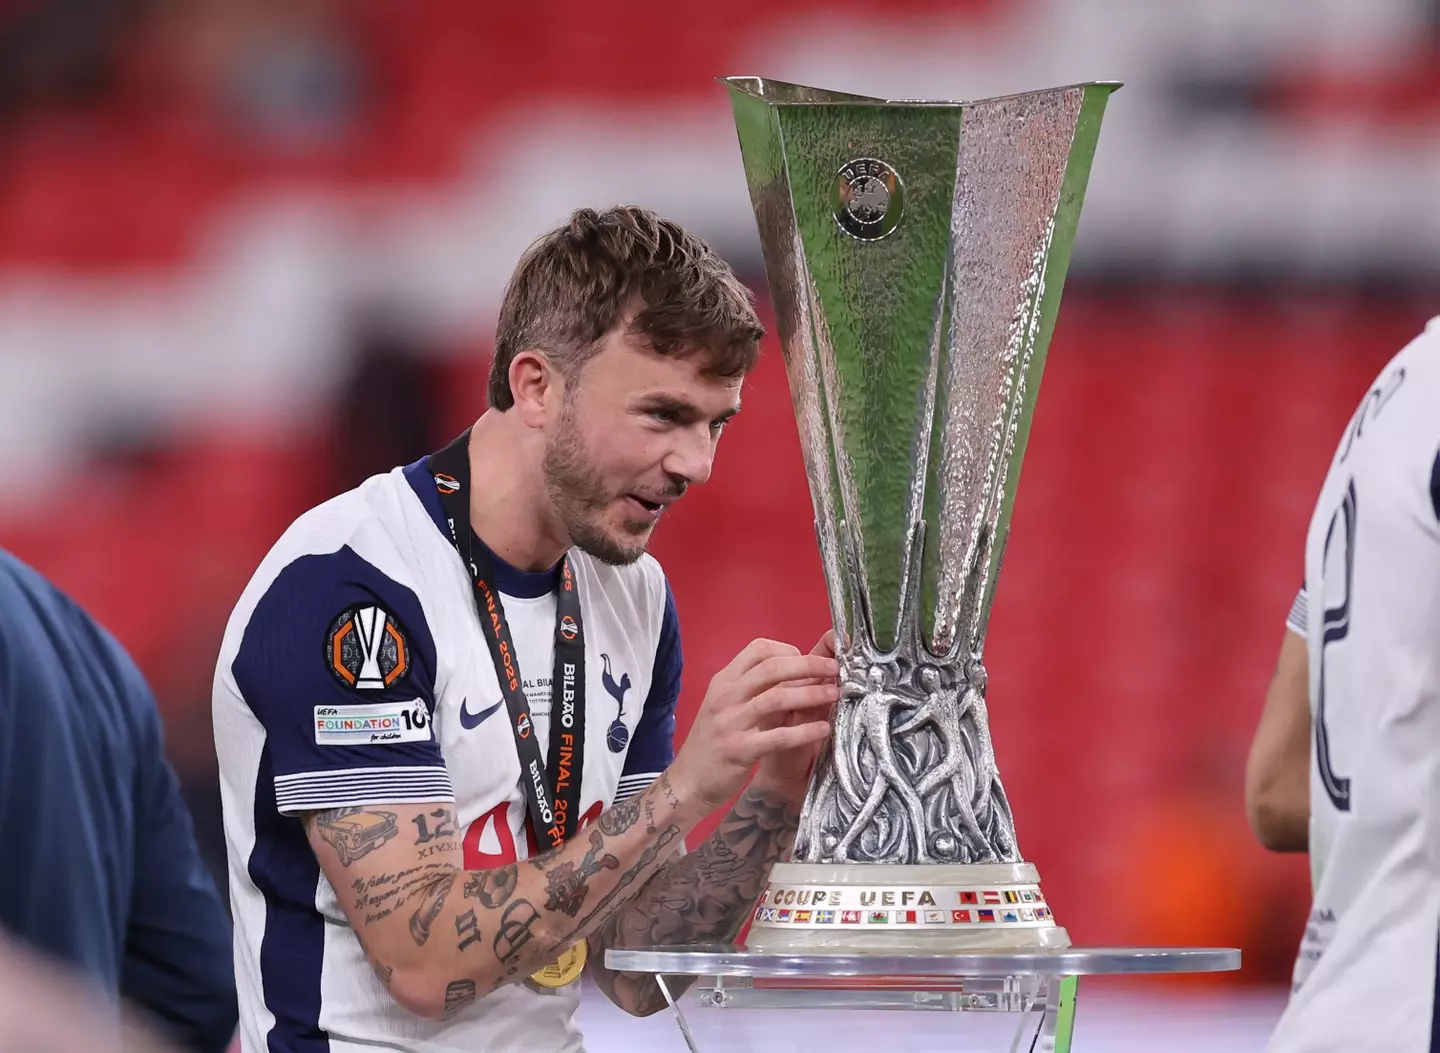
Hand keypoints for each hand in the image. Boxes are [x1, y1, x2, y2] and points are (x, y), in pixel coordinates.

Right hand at [669, 638, 839, 812]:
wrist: (688, 782)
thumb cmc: (712, 743)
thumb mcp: (726, 707)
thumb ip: (754, 691)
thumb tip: (795, 678)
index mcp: (723, 682)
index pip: (758, 649)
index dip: (788, 650)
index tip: (808, 659)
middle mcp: (725, 697)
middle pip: (772, 668)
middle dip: (808, 665)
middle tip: (834, 669)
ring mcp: (731, 723)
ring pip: (777, 698)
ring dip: (810, 694)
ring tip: (834, 694)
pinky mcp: (740, 750)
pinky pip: (778, 736)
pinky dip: (804, 731)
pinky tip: (823, 729)